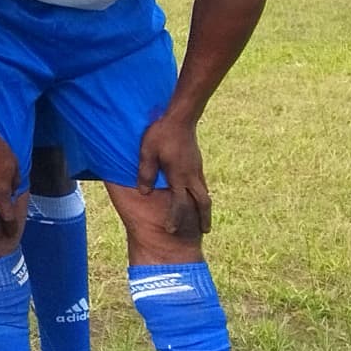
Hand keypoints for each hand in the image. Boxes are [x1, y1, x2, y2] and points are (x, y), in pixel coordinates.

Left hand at [135, 110, 211, 237]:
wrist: (180, 118)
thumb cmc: (161, 134)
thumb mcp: (147, 152)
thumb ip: (146, 173)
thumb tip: (145, 193)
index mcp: (179, 176)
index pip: (180, 203)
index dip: (176, 218)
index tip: (172, 231)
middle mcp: (192, 176)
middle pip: (203, 202)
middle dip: (204, 218)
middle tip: (205, 232)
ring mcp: (197, 169)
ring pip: (205, 193)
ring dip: (205, 207)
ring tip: (204, 218)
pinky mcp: (197, 164)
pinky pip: (202, 184)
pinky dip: (202, 195)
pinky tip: (198, 197)